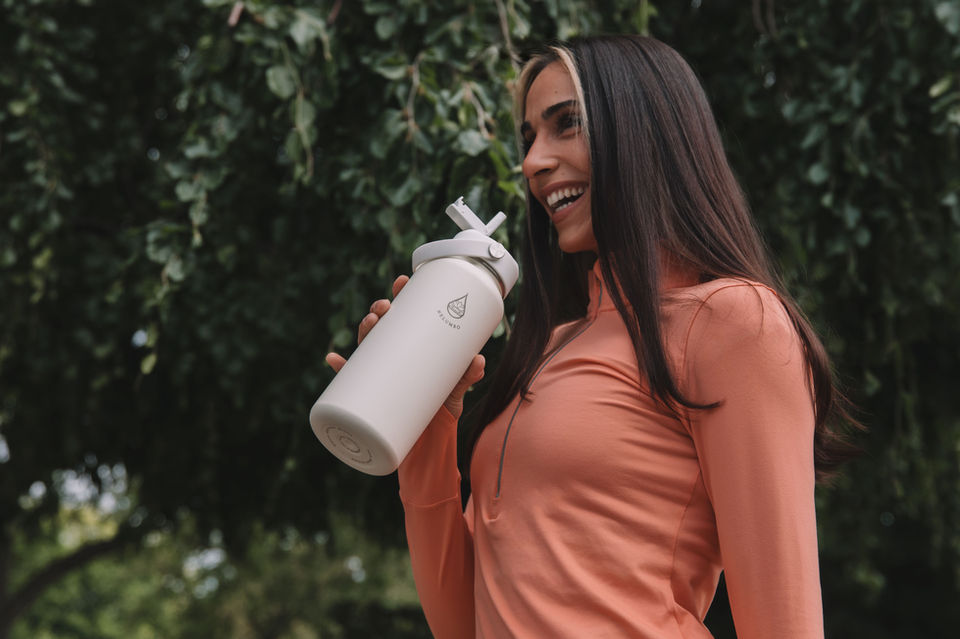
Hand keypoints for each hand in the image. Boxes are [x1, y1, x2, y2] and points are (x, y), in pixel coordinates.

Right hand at [325, 275, 485, 419]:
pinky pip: (348, 379)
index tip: (404, 280)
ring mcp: (380, 372)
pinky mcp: (371, 393)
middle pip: (382, 324)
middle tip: (387, 306)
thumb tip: (478, 360)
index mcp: (412, 347)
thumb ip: (467, 375)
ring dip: (364, 329)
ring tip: (371, 323)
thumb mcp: (457, 389)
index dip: (401, 295)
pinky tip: (333, 359)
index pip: (404, 314)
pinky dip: (340, 368)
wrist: (430, 441)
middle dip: (380, 309)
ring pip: (365, 344)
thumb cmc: (441, 407)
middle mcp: (392, 356)